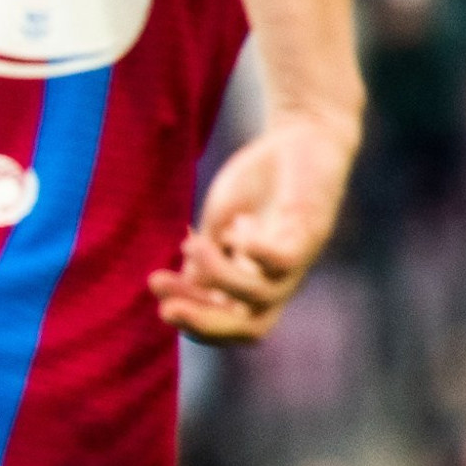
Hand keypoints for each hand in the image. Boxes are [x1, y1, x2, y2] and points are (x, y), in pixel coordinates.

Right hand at [150, 111, 356, 341]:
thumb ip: (205, 258)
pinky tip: (235, 231)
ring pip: (261, 297)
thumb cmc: (260, 182)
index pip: (227, 322)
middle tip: (165, 309)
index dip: (192, 318)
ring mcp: (297, 258)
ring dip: (217, 278)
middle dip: (206, 323)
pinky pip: (285, 260)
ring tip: (192, 244)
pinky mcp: (309, 231)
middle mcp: (278, 278)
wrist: (301, 137)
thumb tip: (183, 289)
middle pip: (251, 329)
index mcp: (254, 280)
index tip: (155, 283)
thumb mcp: (221, 223)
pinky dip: (255, 254)